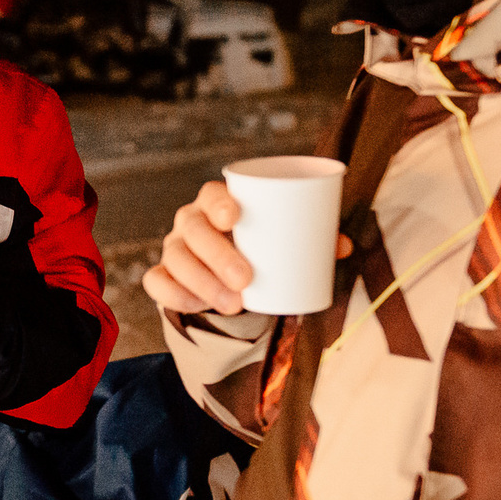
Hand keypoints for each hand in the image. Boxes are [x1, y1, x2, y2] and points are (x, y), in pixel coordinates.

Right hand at [142, 181, 349, 316]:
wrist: (231, 277)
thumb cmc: (260, 249)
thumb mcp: (283, 242)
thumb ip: (312, 240)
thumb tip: (343, 245)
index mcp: (218, 204)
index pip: (211, 194)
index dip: (219, 203)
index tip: (236, 217)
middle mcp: (191, 222)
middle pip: (193, 229)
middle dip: (217, 254)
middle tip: (246, 278)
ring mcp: (174, 248)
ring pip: (174, 258)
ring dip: (202, 281)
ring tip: (234, 304)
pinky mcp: (164, 275)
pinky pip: (157, 283)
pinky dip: (174, 294)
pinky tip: (195, 305)